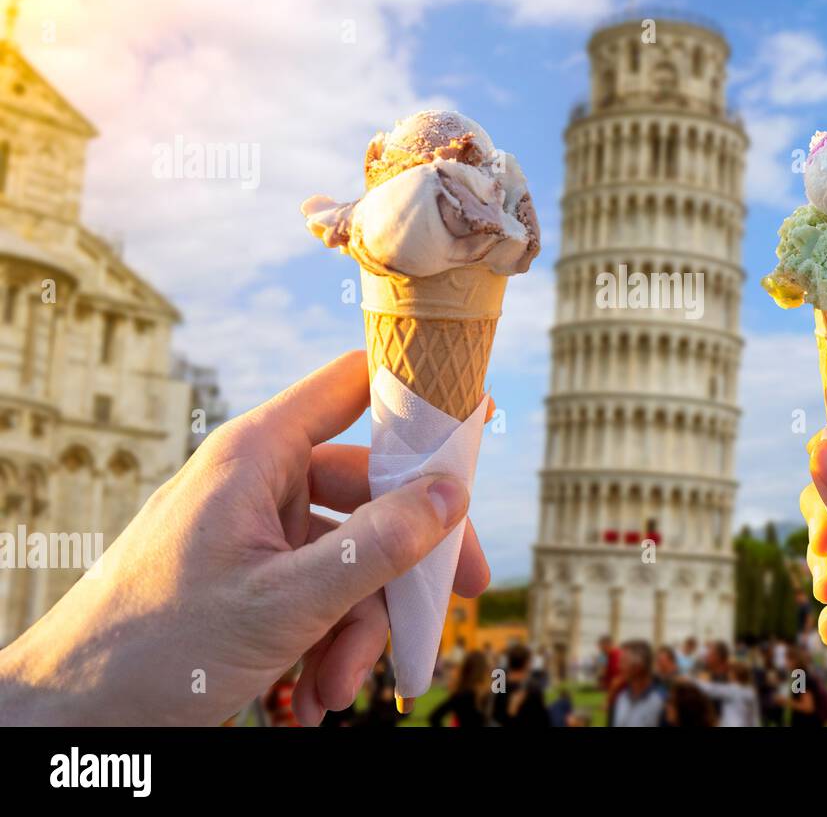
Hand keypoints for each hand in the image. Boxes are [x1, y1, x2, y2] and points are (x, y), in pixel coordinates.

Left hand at [0, 351, 489, 725]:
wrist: (71, 716)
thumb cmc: (156, 647)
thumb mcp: (285, 600)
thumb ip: (376, 546)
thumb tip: (453, 496)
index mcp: (258, 454)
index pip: (354, 385)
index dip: (418, 393)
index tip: (478, 414)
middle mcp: (262, 481)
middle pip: (371, 490)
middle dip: (406, 561)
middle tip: (460, 595)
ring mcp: (258, 530)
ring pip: (352, 554)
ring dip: (360, 626)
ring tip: (338, 687)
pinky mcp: (254, 575)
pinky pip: (321, 590)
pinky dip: (329, 641)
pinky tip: (315, 693)